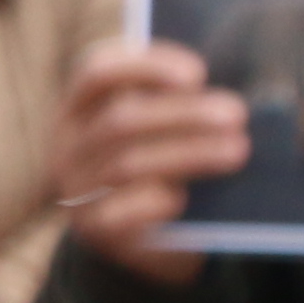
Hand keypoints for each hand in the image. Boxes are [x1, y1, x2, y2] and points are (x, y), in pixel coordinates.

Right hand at [41, 36, 246, 287]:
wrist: (134, 236)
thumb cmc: (154, 166)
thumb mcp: (151, 130)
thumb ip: (168, 106)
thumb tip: (220, 101)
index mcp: (77, 110)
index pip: (96, 73)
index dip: (145, 66)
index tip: (198, 74)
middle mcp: (67, 147)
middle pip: (119, 120)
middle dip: (183, 113)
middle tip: (236, 114)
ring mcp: (75, 189)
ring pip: (128, 165)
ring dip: (189, 153)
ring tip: (236, 150)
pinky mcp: (94, 229)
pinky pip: (122, 212)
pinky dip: (155, 202)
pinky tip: (183, 199)